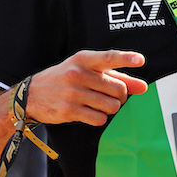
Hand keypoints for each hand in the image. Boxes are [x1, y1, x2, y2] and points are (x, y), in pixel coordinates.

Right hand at [26, 50, 149, 126]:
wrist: (32, 94)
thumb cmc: (66, 79)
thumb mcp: (88, 71)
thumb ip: (117, 77)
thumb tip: (143, 87)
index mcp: (83, 59)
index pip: (108, 57)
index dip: (126, 58)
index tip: (140, 60)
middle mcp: (78, 74)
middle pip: (118, 89)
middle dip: (119, 96)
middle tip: (109, 95)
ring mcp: (73, 93)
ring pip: (112, 106)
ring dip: (110, 108)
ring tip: (97, 104)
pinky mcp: (69, 110)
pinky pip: (100, 119)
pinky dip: (99, 118)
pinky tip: (88, 112)